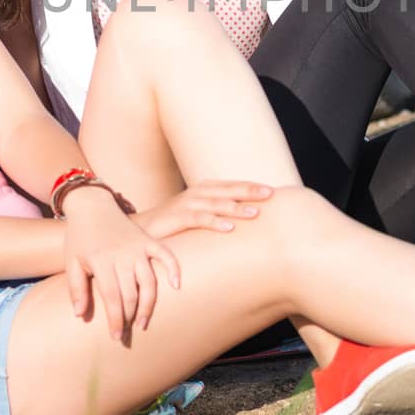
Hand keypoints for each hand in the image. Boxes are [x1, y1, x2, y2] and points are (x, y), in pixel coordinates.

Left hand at [61, 187, 179, 339]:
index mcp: (102, 261)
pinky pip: (166, 254)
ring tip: (143, 322)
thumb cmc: (80, 237)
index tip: (116, 336)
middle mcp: (123, 255)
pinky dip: (173, 268)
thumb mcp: (71, 262)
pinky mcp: (148, 240)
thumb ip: (76, 288)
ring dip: (148, 305)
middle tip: (128, 334)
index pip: (112, 297)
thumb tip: (80, 315)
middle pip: (131, 294)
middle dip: (130, 318)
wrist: (93, 206)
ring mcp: (138, 247)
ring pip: (149, 281)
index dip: (116, 319)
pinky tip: (176, 285)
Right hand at [133, 181, 274, 239]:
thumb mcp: (198, 215)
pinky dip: (214, 222)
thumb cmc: (174, 224)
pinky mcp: (176, 218)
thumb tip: (243, 220)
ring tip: (255, 213)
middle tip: (271, 194)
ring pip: (215, 204)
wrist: (142, 229)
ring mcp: (186, 204)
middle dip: (249, 191)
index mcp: (204, 191)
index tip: (273, 191)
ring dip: (236, 208)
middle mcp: (197, 193)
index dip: (251, 186)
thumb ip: (217, 214)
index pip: (231, 186)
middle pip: (227, 190)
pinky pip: (198, 219)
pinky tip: (229, 228)